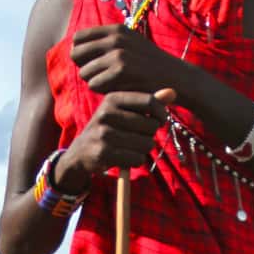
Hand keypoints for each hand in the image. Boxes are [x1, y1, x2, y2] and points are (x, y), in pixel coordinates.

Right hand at [57, 88, 174, 187]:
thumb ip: (148, 102)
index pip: (150, 102)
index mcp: (112, 98)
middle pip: (151, 125)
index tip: (159, 120)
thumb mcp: (124, 111)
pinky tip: (127, 158)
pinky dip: (136, 161)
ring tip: (132, 147)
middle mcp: (106, 113)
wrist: (82, 151)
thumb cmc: (110, 128)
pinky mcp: (104, 153)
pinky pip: (137, 158)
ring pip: (146, 143)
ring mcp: (104, 134)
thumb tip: (172, 92)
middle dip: (150, 134)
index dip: (161, 114)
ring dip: (144, 149)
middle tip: (139, 136)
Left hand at [70, 25, 178, 94]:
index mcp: (116, 29)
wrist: (175, 78)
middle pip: (76, 54)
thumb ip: (105, 44)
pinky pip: (94, 84)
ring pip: (84, 72)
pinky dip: (103, 91)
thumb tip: (73, 49)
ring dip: (94, 82)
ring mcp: (118, 53)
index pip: (78, 38)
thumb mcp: (129, 46)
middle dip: (84, 68)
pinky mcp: (121, 70)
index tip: (93, 64)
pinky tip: (117, 90)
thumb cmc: (148, 66)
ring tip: (113, 83)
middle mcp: (115, 37)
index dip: (81, 53)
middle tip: (101, 77)